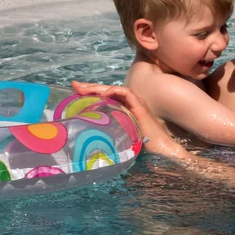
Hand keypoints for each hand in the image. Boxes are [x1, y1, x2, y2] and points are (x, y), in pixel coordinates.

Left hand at [71, 81, 187, 157]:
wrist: (160, 149)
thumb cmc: (141, 147)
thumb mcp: (119, 138)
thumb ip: (108, 134)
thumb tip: (87, 140)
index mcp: (123, 109)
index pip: (105, 97)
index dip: (90, 93)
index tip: (74, 91)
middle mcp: (129, 104)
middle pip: (107, 91)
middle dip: (90, 87)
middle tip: (74, 85)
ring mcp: (135, 103)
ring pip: (114, 89)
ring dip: (99, 87)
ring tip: (84, 89)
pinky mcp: (140, 106)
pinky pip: (127, 93)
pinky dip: (115, 90)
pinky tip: (104, 94)